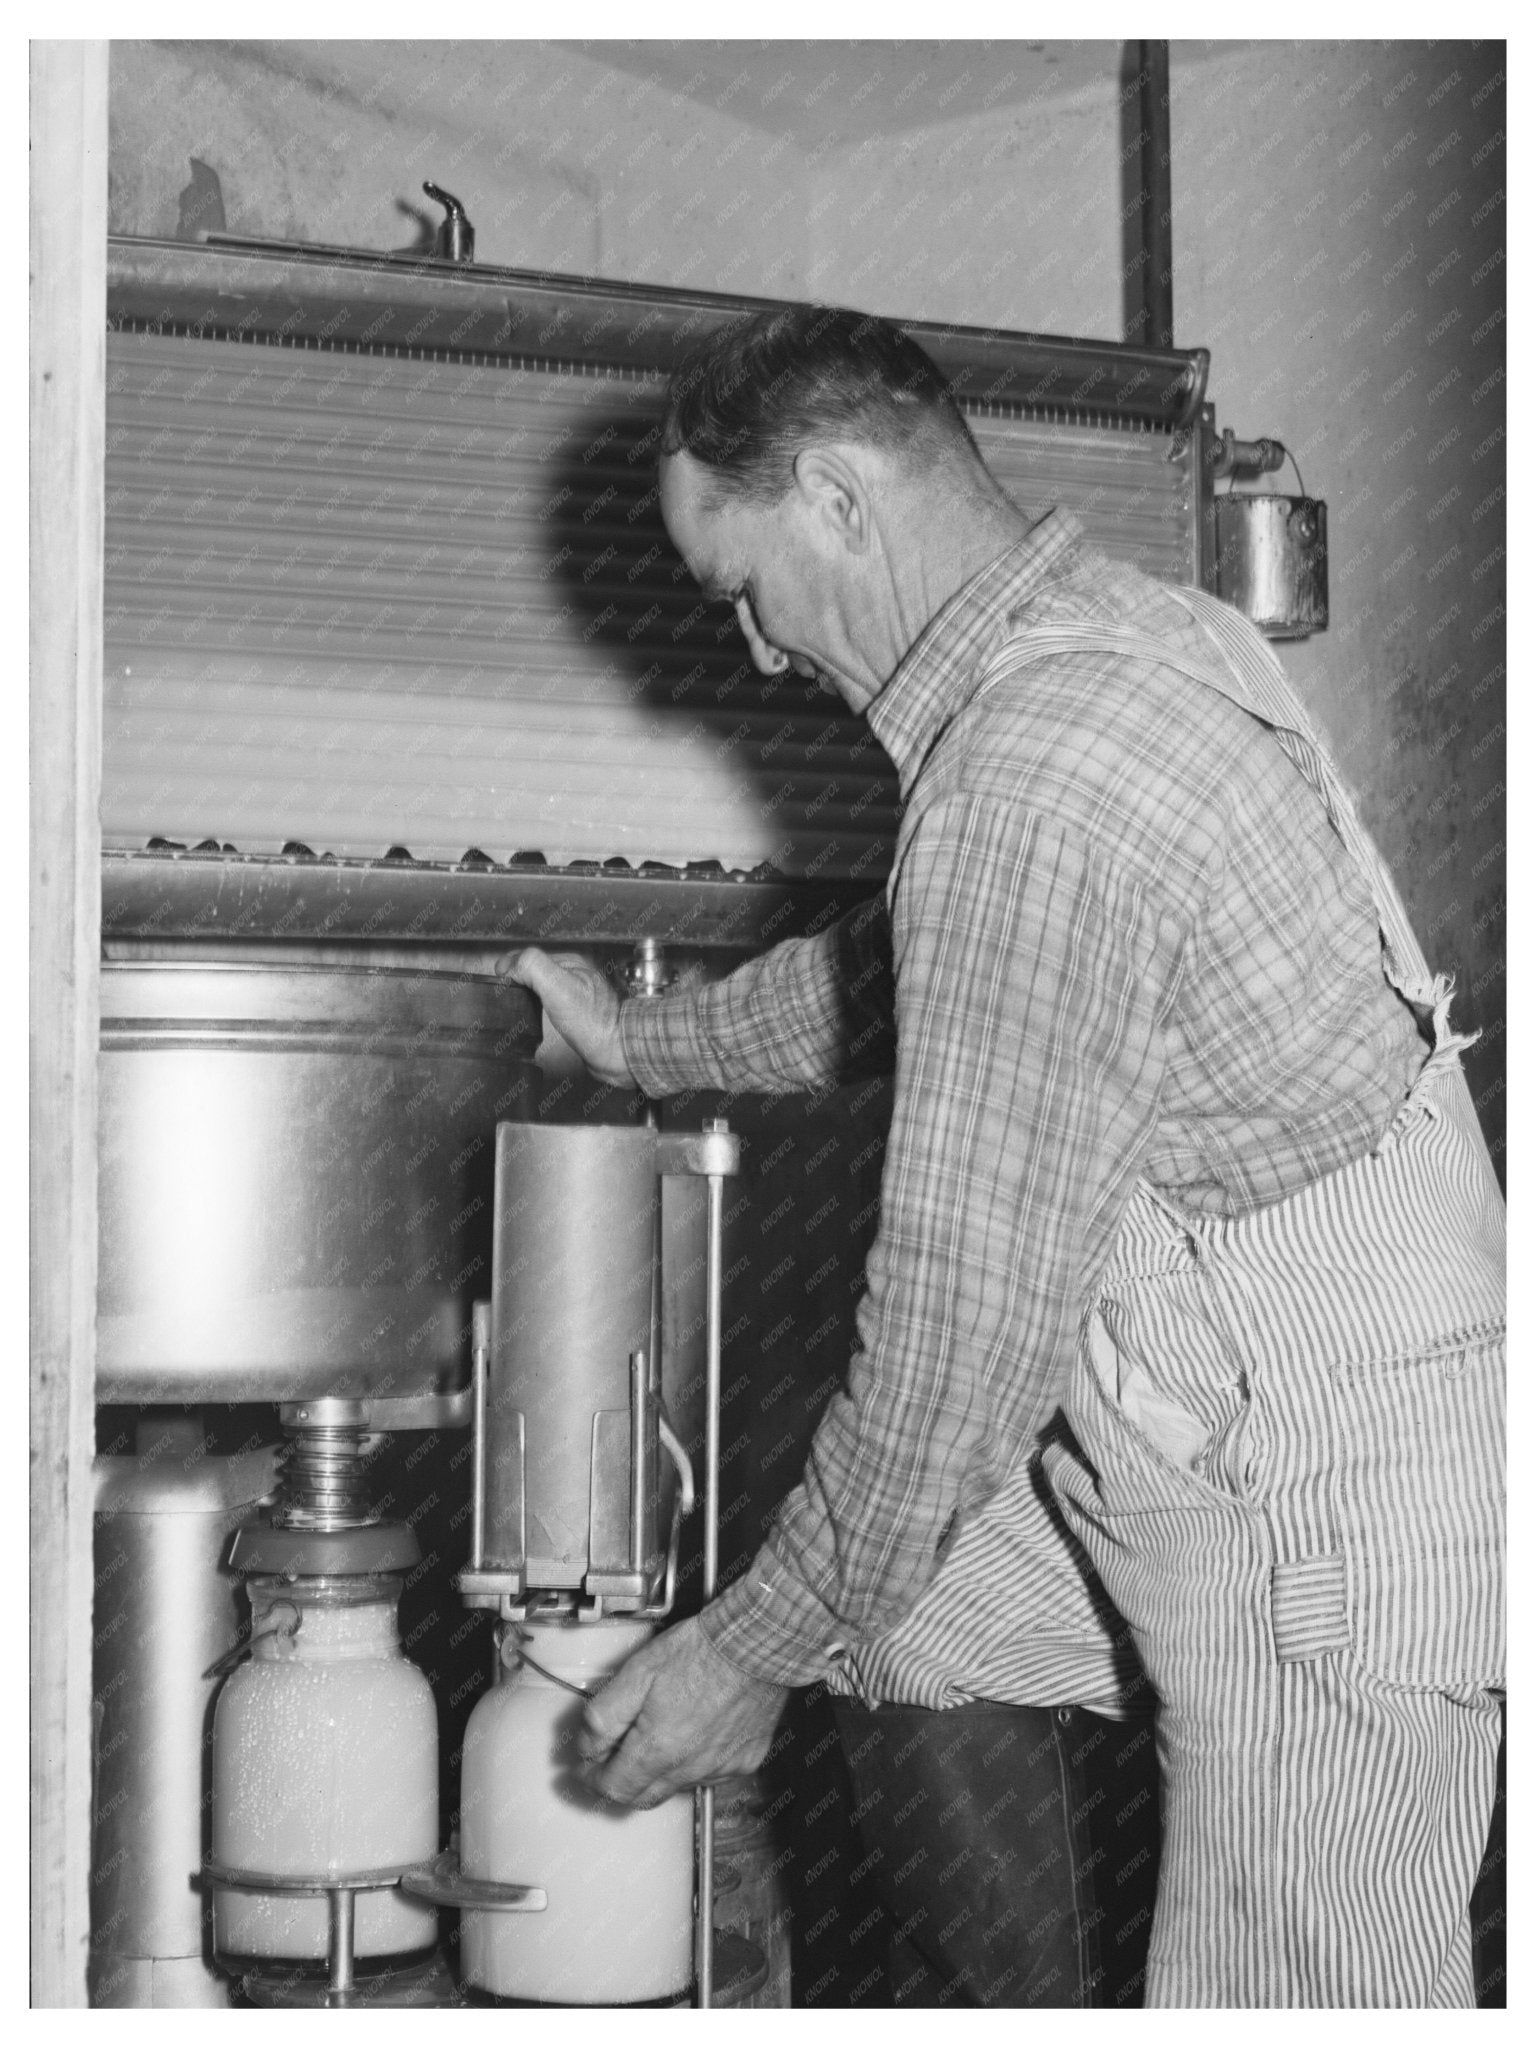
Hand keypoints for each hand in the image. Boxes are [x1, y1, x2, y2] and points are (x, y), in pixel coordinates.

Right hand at [495, 947, 634, 1088]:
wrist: (614, 1052)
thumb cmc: (593, 1022)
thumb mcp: (558, 985)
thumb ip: (533, 967)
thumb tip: (509, 964)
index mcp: (569, 963)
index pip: (529, 956)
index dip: (510, 966)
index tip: (499, 983)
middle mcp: (573, 976)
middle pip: (533, 969)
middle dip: (515, 978)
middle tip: (502, 994)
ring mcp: (575, 995)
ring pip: (540, 986)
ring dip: (525, 992)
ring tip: (514, 1002)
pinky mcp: (575, 1014)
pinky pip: (549, 1003)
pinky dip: (536, 1006)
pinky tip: (534, 1015)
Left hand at [577, 1615, 788, 1807]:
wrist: (757, 1641)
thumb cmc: (702, 1650)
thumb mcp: (636, 1672)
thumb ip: (604, 1716)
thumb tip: (588, 1746)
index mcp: (658, 1749)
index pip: (614, 1788)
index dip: (594, 1778)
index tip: (588, 1766)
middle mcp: (689, 1768)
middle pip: (644, 1798)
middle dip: (622, 1782)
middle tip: (612, 1760)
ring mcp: (721, 1768)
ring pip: (677, 1787)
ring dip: (659, 1772)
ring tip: (655, 1736)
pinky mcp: (745, 1760)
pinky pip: (711, 1774)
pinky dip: (695, 1762)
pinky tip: (694, 1733)